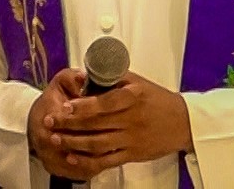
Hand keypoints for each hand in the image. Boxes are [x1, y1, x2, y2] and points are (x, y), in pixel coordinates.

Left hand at [35, 69, 193, 178]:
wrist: (184, 123)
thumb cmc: (157, 99)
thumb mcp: (136, 81)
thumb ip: (111, 77)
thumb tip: (84, 73)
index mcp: (132, 98)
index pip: (104, 103)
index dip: (83, 106)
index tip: (65, 105)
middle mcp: (132, 119)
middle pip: (96, 123)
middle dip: (69, 123)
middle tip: (49, 121)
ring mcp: (132, 139)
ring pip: (98, 143)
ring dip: (74, 142)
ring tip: (55, 138)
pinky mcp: (133, 154)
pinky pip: (108, 160)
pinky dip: (89, 161)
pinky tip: (73, 158)